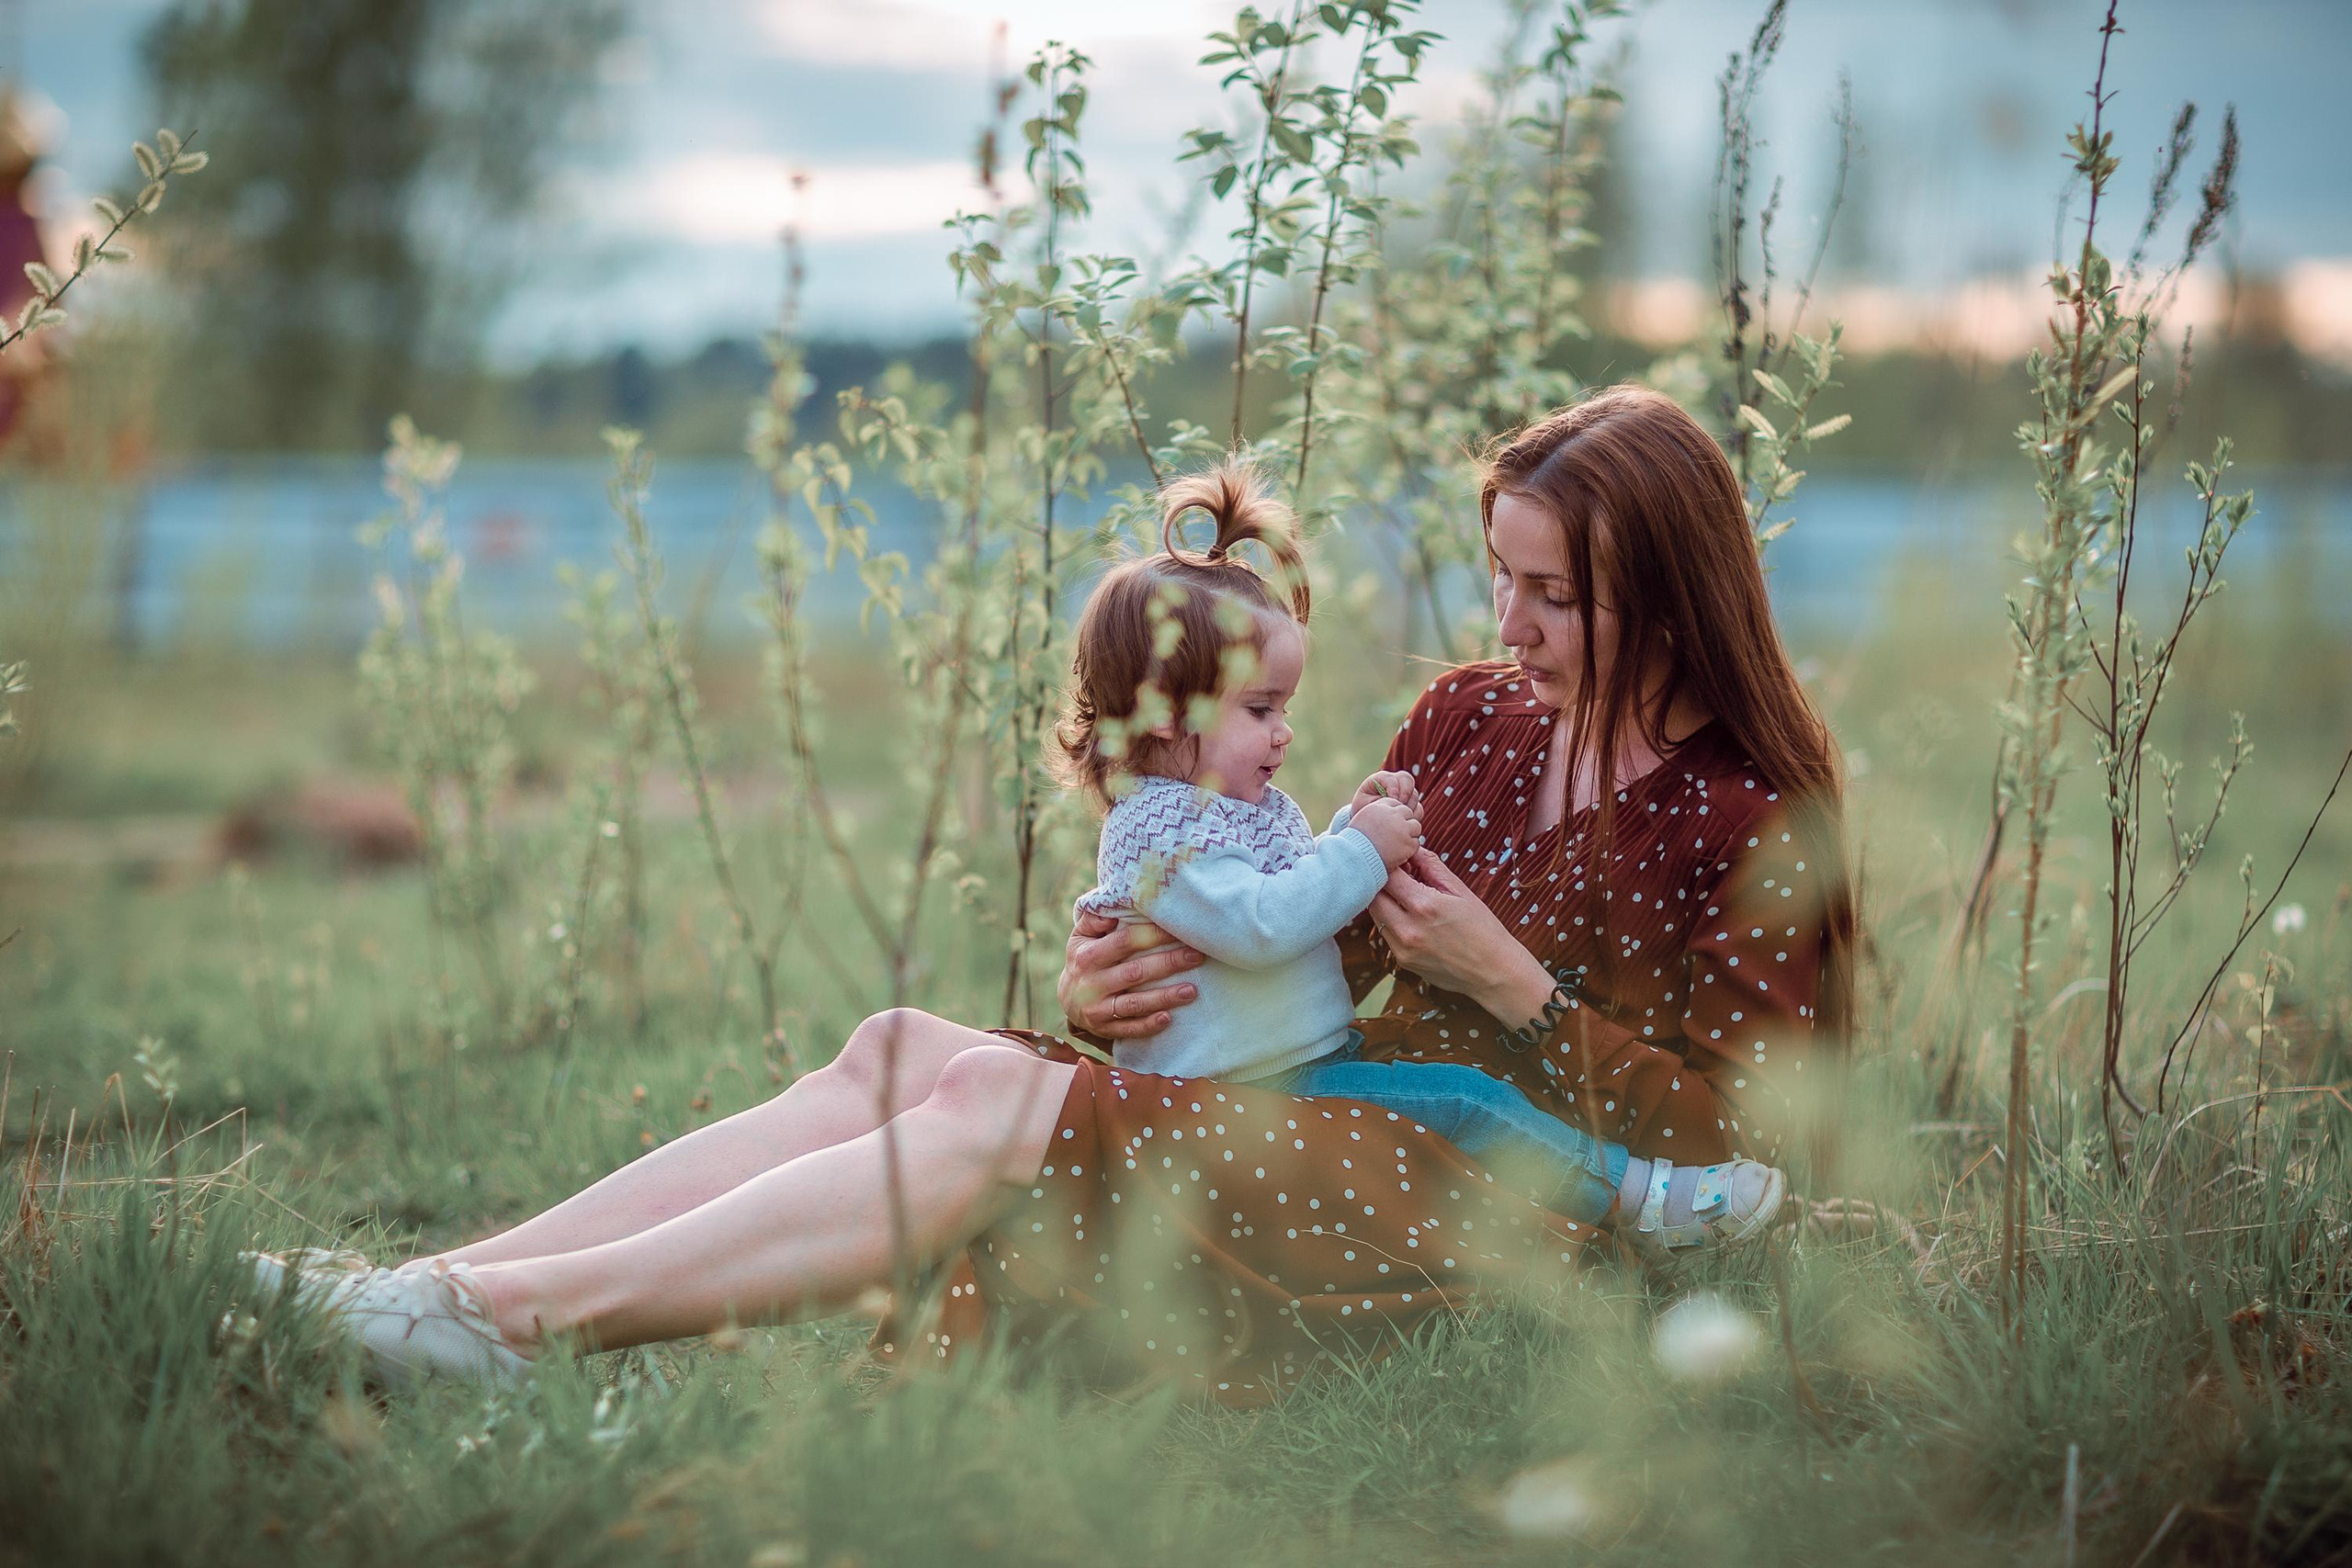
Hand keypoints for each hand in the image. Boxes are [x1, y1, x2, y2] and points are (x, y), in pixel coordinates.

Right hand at [1056, 909, 1203, 1040]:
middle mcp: (1091, 983)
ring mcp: (1097, 1009)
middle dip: (1168, 963)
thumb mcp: (1081, 936)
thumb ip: (1095, 919)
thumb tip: (1113, 908)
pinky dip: (1148, 1025)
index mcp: (1087, 955)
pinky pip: (1129, 1029)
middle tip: (1197, 956)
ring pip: (1134, 1003)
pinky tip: (1170, 1018)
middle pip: (1135, 972)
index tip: (1178, 928)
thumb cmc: (1084, 958)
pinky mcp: (1104, 1029)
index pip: (1124, 942)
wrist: (1066, 999)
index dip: (1153, 935)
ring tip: (1192, 991)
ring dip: (1164, 997)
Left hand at [1350, 768, 1420, 816]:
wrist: (1366, 821)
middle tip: (1401, 805)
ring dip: (1410, 805)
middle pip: (1406, 779)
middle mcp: (1394, 783)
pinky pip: (1418, 808)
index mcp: (1380, 779)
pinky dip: (1414, 814)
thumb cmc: (1362, 810)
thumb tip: (1393, 802)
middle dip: (1405, 792)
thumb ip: (1377, 801)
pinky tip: (1405, 822)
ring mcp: (1404, 793)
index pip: (1390, 778)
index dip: (1393, 788)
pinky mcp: (1410, 805)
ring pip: (1414, 794)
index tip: (1391, 800)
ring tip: (1401, 816)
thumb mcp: (1364, 805)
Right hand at [1351, 795, 1423, 869]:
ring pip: (1416, 827)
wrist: (1355, 858)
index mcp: (1380, 806)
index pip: (1397, 804)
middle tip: (1396, 835)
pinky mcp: (1408, 843)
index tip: (1391, 824)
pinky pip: (1416, 843)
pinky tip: (1398, 852)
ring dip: (1409, 835)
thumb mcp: (1363, 818)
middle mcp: (1392, 815)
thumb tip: (1393, 811)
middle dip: (1405, 823)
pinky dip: (1409, 849)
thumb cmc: (1356, 841)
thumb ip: (1379, 813)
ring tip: (1397, 844)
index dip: (1396, 815)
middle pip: (1408, 813)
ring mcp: (1402, 829)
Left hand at [1369, 849, 1554, 1021]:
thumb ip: (1432, 867)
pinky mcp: (1402, 961)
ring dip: (1383, 901)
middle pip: (1373, 895)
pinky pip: (1385, 933)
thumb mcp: (1461, 892)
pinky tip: (1410, 917)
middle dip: (1381, 881)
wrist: (1494, 972)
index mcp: (1424, 906)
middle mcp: (1407, 929)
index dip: (1391, 863)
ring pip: (1375, 915)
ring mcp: (1402, 948)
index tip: (1400, 860)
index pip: (1388, 875)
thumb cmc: (1483, 929)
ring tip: (1404, 896)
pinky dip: (1391, 920)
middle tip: (1398, 875)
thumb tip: (1413, 848)